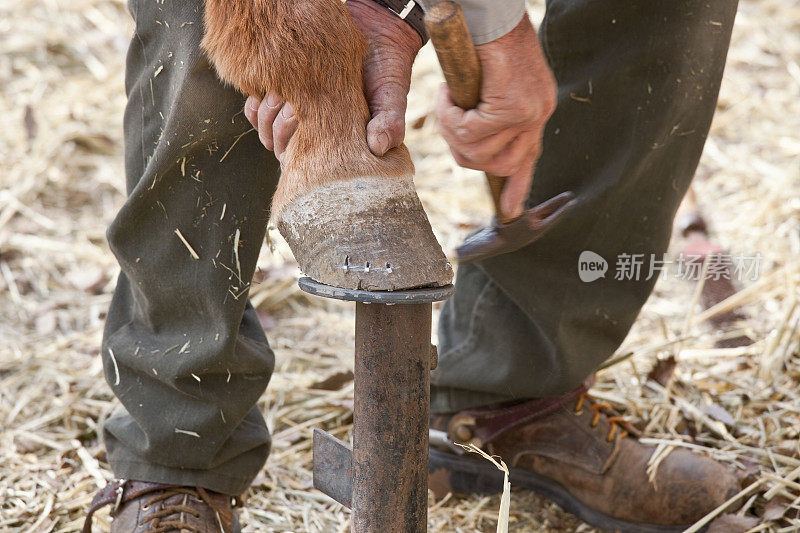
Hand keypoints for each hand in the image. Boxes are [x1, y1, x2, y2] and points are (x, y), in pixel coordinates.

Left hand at [244, 0, 420, 160]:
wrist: (375, 29)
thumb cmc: (387, 66)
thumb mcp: (392, 94)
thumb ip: (390, 120)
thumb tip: (379, 146)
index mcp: (338, 141)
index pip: (309, 163)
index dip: (299, 151)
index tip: (304, 121)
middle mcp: (316, 132)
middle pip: (282, 149)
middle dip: (280, 132)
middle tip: (294, 108)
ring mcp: (297, 114)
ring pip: (266, 131)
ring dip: (266, 116)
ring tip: (280, 95)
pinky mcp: (283, 93)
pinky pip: (255, 112)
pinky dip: (255, 105)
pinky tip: (263, 93)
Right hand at [437, 14, 555, 218]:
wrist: (487, 13)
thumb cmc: (485, 40)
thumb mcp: (494, 83)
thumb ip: (492, 113)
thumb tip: (478, 145)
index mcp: (536, 109)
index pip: (529, 157)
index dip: (518, 186)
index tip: (511, 210)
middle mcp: (538, 113)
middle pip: (499, 165)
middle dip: (465, 154)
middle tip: (449, 125)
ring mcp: (528, 112)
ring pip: (479, 152)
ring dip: (452, 132)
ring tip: (446, 103)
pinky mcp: (511, 107)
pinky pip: (468, 131)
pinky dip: (448, 116)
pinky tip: (446, 93)